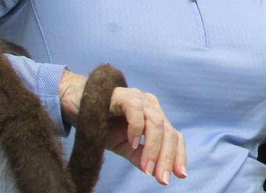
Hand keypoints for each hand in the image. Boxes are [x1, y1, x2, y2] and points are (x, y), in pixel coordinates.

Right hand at [59, 70, 186, 185]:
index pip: (174, 136)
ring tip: (148, 168)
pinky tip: (132, 144)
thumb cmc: (102, 123)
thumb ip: (139, 155)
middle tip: (162, 179)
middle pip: (168, 132)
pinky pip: (136, 110)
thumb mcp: (123, 145)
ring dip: (153, 148)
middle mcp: (152, 106)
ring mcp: (139, 98)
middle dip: (167, 157)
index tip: (180, 175)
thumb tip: (153, 172)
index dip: (179, 155)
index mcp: (155, 117)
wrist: (76, 104)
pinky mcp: (124, 95)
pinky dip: (136, 128)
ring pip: (156, 122)